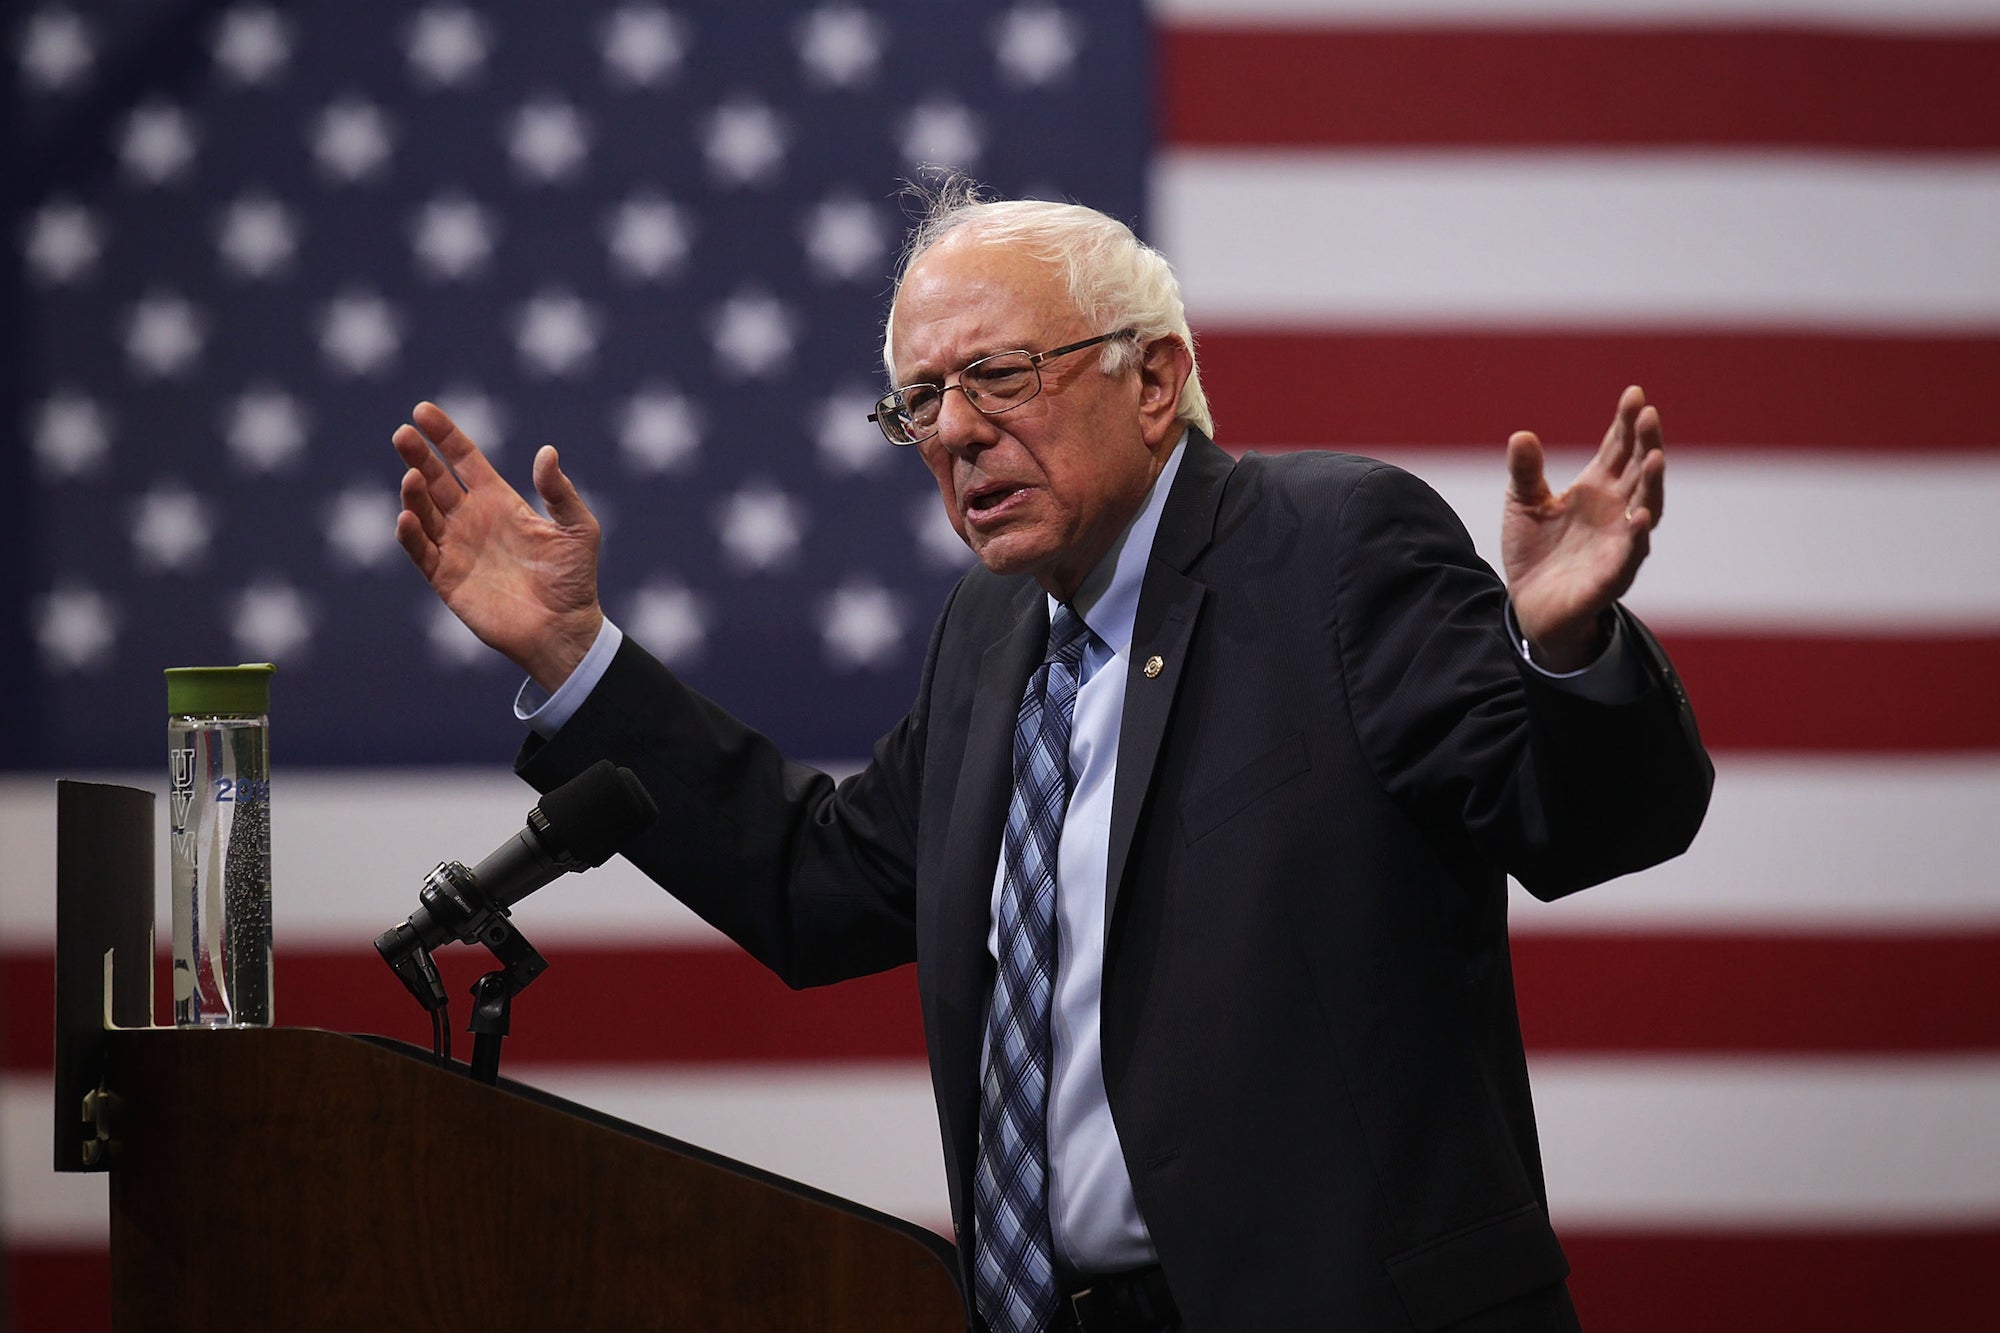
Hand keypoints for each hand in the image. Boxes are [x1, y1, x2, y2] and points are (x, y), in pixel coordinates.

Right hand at [393, 401, 604, 692]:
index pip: (464, 459)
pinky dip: (412, 534)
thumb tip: (547, 452)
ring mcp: (456, 548)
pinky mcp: (446, 578)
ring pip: (424, 512)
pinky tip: (408, 517)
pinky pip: (422, 552)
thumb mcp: (577, 529)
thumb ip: (560, 492)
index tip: (423, 410)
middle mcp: (472, 519)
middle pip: (436, 479)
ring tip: (413, 476)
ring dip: (414, 493)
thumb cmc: (574, 579)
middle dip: (418, 456)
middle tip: (403, 434)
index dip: (445, 435)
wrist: (564, 630)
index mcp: (499, 501)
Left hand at [1501, 385, 1664, 671]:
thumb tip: (1521, 435)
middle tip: (1649, 414)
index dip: (1627, 422)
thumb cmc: (1535, 550)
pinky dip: (1636, 536)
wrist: (1530, 605)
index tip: (1635, 393)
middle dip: (1646, 443)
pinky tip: (1639, 516)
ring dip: (1652, 484)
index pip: (1618, 448)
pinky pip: (1630, 555)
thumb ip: (1525, 471)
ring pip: (1646, 507)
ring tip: (1655, 458)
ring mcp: (1619, 541)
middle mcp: (1616, 510)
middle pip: (1638, 470)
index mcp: (1597, 487)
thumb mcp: (1523, 503)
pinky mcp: (1612, 575)